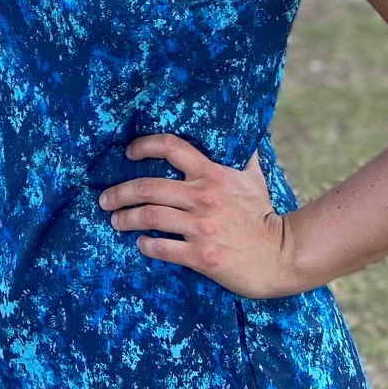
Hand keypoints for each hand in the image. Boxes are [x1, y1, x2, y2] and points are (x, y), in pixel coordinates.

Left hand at [98, 132, 299, 298]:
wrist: (283, 255)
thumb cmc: (265, 215)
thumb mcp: (254, 178)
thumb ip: (243, 155)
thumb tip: (244, 132)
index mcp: (212, 174)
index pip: (170, 146)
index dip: (144, 145)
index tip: (129, 153)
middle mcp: (202, 197)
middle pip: (149, 187)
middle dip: (121, 192)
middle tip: (105, 198)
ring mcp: (201, 227)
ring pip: (151, 217)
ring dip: (127, 218)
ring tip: (115, 221)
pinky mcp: (202, 256)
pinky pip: (164, 248)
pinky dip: (147, 246)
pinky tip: (140, 244)